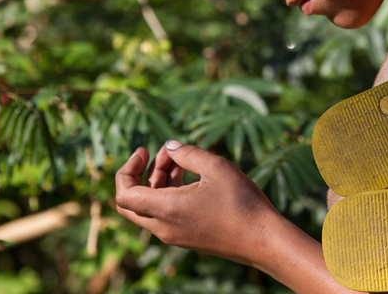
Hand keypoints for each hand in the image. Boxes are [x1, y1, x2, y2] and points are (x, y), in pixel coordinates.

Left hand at [115, 141, 279, 266]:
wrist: (263, 240)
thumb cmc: (241, 203)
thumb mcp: (216, 167)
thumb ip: (188, 154)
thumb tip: (170, 147)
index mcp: (166, 210)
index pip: (124, 194)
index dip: (127, 169)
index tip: (144, 150)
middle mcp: (164, 227)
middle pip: (131, 203)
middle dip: (140, 174)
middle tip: (161, 153)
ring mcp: (175, 235)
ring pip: (150, 207)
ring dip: (157, 181)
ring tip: (178, 158)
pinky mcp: (188, 237)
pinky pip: (165, 215)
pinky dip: (168, 193)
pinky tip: (189, 177)